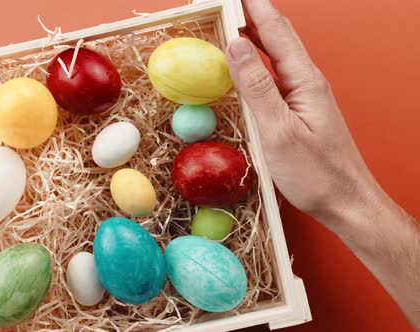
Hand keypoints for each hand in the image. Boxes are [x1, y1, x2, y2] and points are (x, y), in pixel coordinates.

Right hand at [226, 0, 376, 226]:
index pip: (276, 31)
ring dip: (256, 33)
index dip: (253, 6)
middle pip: (279, 36)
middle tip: (227, 3)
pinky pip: (277, 74)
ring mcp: (305, 95)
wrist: (345, 201)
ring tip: (232, 20)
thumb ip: (256, 87)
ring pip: (278, 53)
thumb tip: (236, 45)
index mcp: (304, 80)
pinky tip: (249, 63)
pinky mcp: (301, 110)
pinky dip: (259, 59)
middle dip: (253, 13)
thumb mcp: (278, 131)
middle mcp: (307, 81)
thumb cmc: (314, 173)